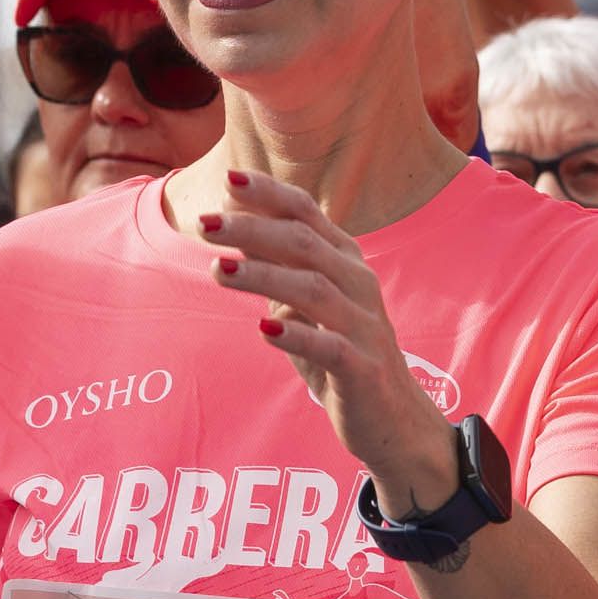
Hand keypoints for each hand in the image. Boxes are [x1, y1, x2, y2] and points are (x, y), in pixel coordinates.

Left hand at [200, 169, 459, 519]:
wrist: (392, 419)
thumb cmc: (341, 354)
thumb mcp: (308, 305)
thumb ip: (279, 269)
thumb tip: (234, 233)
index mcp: (345, 261)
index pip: (306, 214)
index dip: (269, 195)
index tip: (228, 179)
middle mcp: (359, 283)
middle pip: (304, 243)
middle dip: (253, 229)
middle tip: (205, 225)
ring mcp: (363, 325)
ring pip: (313, 288)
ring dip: (263, 276)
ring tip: (219, 270)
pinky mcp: (362, 368)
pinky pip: (329, 346)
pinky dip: (296, 335)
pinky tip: (263, 329)